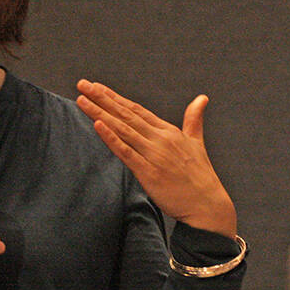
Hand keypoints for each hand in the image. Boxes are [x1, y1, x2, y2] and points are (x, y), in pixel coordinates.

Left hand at [75, 80, 236, 237]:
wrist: (207, 205)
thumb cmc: (201, 176)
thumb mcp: (196, 142)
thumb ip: (194, 119)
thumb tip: (202, 98)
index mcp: (169, 131)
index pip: (137, 109)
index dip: (115, 97)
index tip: (97, 86)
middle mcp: (160, 139)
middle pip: (126, 115)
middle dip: (102, 99)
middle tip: (83, 85)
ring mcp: (154, 155)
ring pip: (122, 129)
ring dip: (100, 113)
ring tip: (82, 100)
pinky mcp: (148, 173)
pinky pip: (126, 152)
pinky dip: (112, 138)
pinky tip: (98, 125)